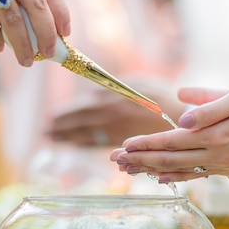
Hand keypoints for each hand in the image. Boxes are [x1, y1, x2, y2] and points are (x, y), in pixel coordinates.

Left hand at [48, 80, 185, 146]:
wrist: (182, 118)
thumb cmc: (163, 97)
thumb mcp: (139, 84)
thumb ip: (115, 88)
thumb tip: (94, 95)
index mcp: (112, 98)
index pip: (82, 108)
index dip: (66, 113)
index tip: (53, 117)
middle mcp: (110, 115)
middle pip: (79, 122)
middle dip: (61, 126)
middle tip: (46, 130)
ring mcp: (115, 130)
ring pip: (85, 135)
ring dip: (67, 137)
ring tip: (53, 138)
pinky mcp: (123, 142)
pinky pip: (98, 144)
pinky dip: (83, 144)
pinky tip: (74, 145)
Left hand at [111, 80, 228, 182]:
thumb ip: (211, 104)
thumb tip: (180, 113)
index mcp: (218, 135)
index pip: (172, 141)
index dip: (145, 144)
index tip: (122, 147)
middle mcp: (219, 156)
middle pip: (171, 160)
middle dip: (140, 160)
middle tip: (114, 161)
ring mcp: (226, 166)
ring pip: (181, 170)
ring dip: (153, 170)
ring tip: (129, 171)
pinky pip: (198, 175)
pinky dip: (177, 177)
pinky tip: (163, 179)